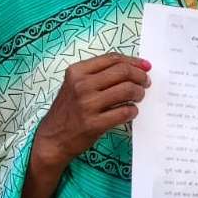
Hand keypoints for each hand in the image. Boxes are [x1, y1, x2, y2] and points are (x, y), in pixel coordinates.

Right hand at [32, 53, 150, 172]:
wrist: (52, 138)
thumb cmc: (68, 110)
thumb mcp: (75, 85)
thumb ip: (98, 74)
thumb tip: (134, 67)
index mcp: (77, 71)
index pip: (112, 59)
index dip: (133, 61)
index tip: (145, 66)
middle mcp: (81, 85)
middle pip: (122, 72)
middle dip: (140, 76)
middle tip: (145, 83)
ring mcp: (87, 105)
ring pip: (126, 90)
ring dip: (138, 93)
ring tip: (138, 97)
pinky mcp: (94, 124)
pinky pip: (124, 112)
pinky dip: (132, 111)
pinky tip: (130, 112)